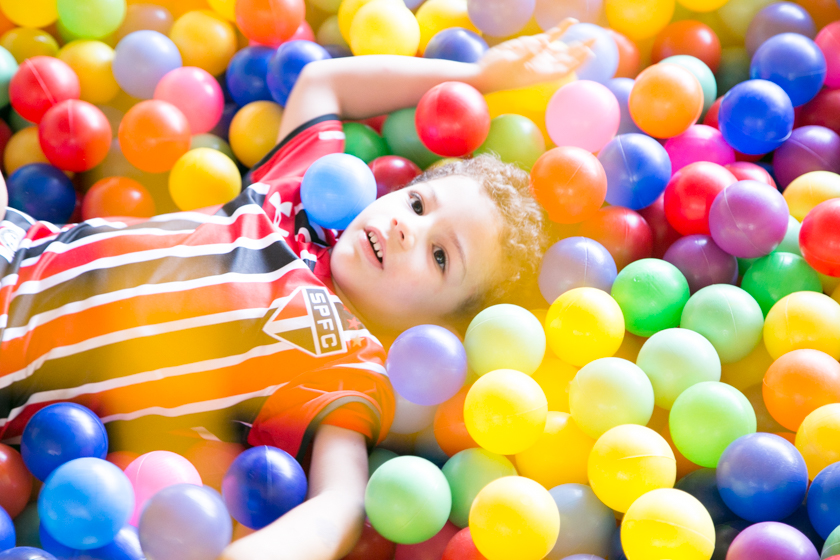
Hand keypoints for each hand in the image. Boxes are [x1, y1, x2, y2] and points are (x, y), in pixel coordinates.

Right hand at [476, 18, 592, 92]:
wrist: (484, 73)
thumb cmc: (497, 73)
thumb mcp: (511, 63)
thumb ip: (528, 52)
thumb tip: (543, 42)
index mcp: (540, 73)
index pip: (564, 67)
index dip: (577, 61)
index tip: (589, 53)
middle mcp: (542, 65)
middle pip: (567, 58)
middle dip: (581, 50)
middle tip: (595, 39)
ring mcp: (537, 55)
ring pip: (561, 48)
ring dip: (575, 43)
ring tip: (590, 36)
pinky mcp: (530, 46)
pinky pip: (550, 37)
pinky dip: (561, 30)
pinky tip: (571, 21)